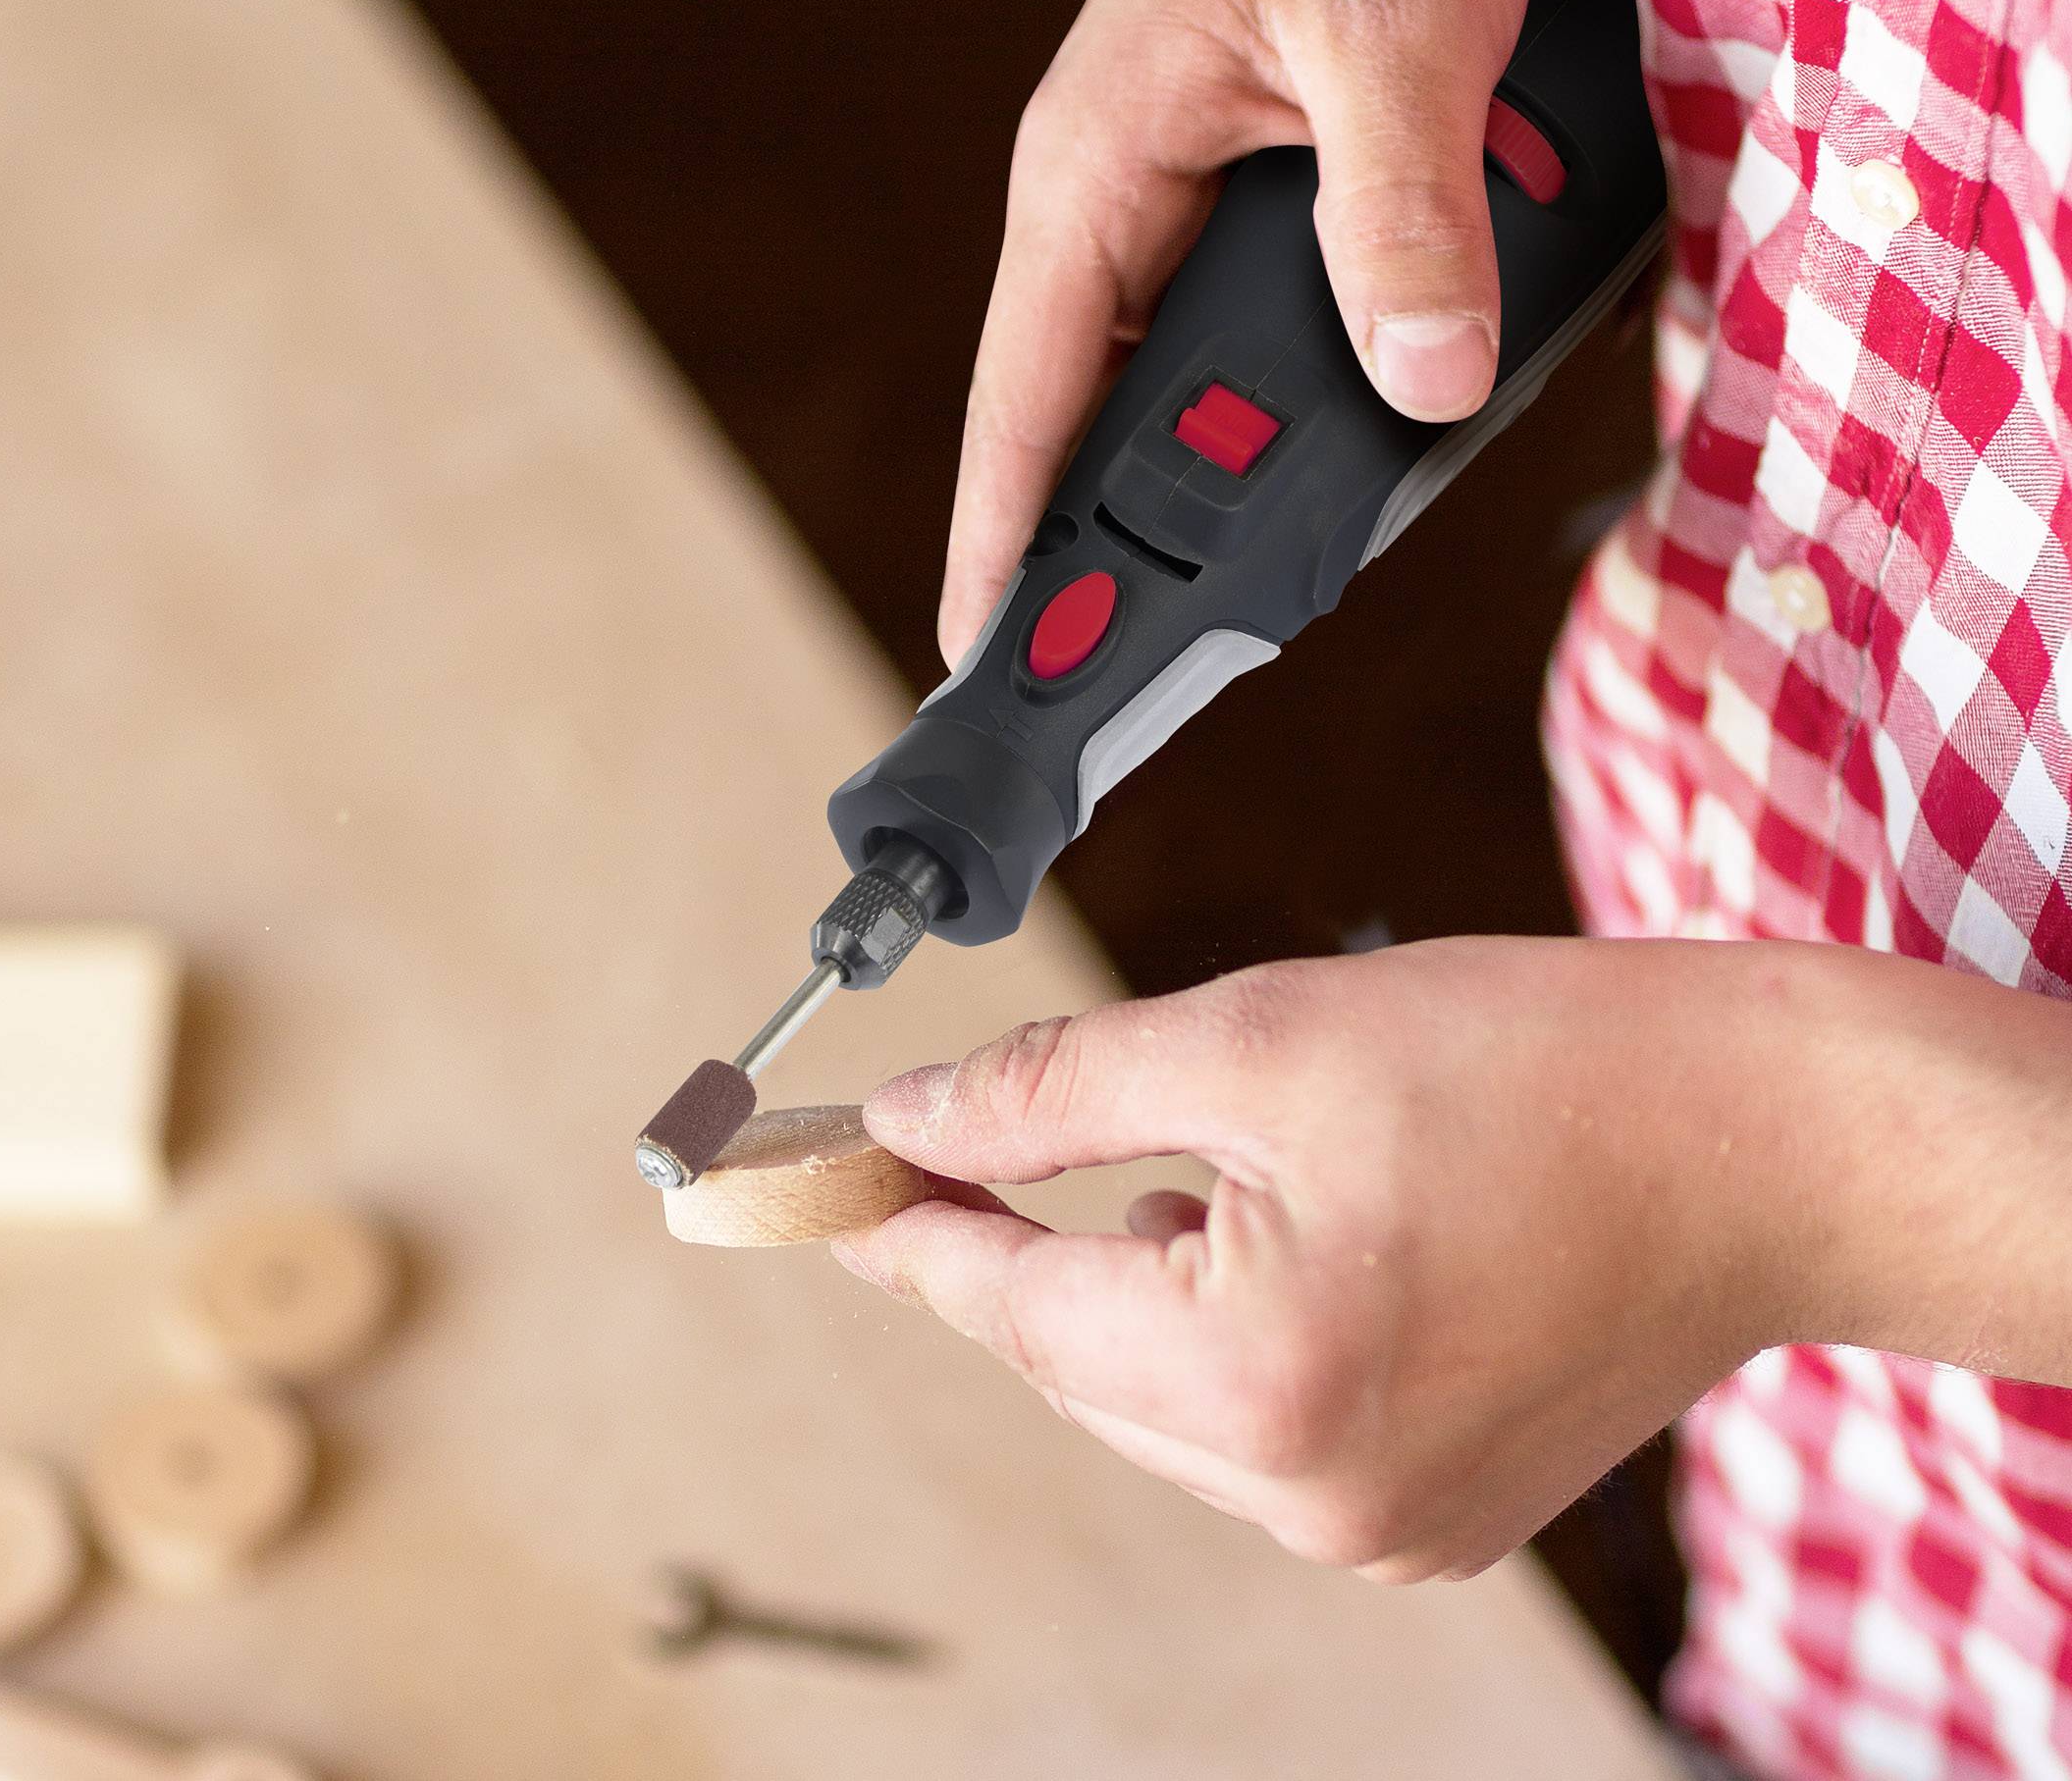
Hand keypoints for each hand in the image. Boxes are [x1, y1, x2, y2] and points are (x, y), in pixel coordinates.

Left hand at [833, 937, 2071, 1579]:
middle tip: (946, 1149)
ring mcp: (1379, 1531)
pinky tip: (1250, 1243)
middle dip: (1009, 1250)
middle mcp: (1310, 1495)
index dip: (891, 1228)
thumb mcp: (1253, 1039)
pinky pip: (1249, 1432)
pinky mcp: (1429, 1521)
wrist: (1770, 1141)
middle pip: (1070, 1364)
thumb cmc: (1541, 1067)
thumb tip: (907, 1120)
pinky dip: (1215, 1339)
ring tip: (1156, 1174)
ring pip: (1155, 1403)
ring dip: (1119, 1292)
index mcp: (1254, 1379)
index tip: (801, 1187)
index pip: (1001, 1305)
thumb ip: (1049, 1094)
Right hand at [941, 0, 1529, 663]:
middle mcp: (1111, 198)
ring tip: (1234, 579)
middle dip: (1112, 540)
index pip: (1025, 398)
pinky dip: (1263, 400)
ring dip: (1203, 469)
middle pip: (1083, 417)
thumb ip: (1404, 208)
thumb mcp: (1398, 33)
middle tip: (1143, 665)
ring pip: (1162, 379)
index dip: (1000, 536)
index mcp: (1094, 172)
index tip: (980, 654)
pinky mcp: (1228, 189)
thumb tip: (1425, 382)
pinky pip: (1225, 328)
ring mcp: (1165, 195)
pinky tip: (1309, 445)